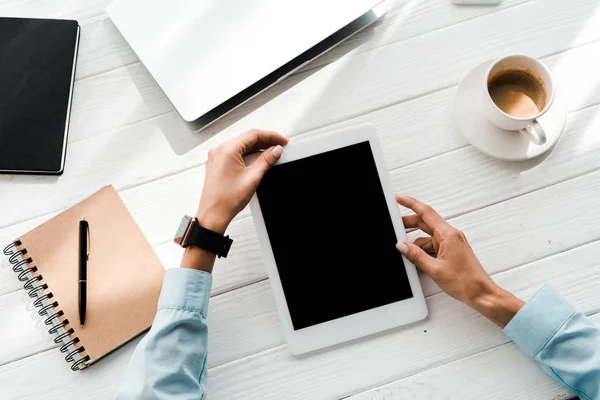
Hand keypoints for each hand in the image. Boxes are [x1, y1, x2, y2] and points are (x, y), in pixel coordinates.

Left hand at [181, 129, 287, 272]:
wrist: (213, 214)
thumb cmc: (226, 200)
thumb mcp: (252, 178)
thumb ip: (266, 161)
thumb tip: (275, 151)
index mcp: (227, 150)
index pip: (253, 135)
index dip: (271, 136)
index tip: (281, 141)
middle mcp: (220, 150)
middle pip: (247, 139)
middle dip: (265, 142)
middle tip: (279, 147)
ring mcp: (217, 157)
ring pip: (242, 147)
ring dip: (258, 149)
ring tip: (272, 154)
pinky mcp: (218, 164)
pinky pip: (236, 154)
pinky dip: (248, 155)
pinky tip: (258, 160)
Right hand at [395, 195, 523, 327]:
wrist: (481, 293)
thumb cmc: (466, 282)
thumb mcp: (434, 269)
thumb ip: (415, 256)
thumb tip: (402, 245)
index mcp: (448, 235)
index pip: (426, 212)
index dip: (410, 203)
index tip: (399, 198)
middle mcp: (451, 236)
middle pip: (424, 223)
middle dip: (408, 224)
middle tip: (394, 226)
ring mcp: (451, 243)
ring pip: (427, 237)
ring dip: (415, 243)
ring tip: (405, 252)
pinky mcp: (451, 251)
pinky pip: (432, 246)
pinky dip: (423, 251)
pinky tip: (416, 260)